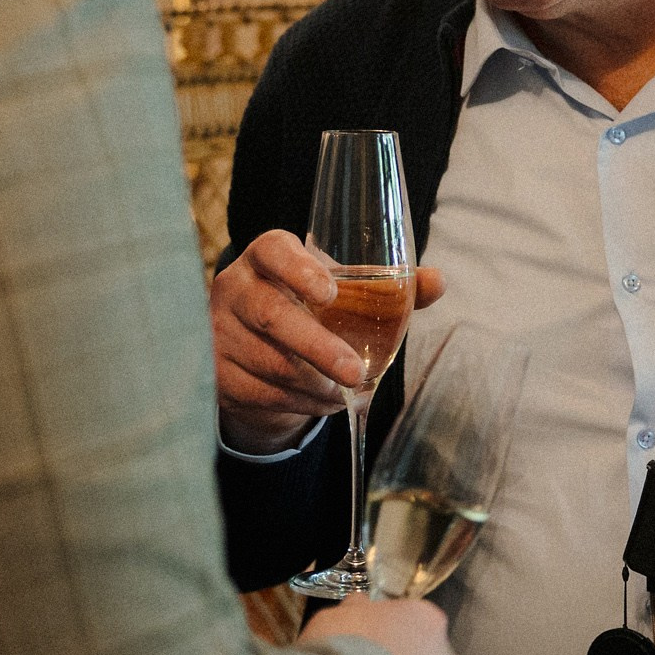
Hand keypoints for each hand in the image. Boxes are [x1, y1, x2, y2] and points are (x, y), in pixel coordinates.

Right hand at [211, 229, 443, 454]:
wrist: (253, 345)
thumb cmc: (306, 306)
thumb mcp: (341, 291)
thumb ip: (388, 286)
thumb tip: (437, 281)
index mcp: (267, 256)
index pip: (274, 251)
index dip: (299, 270)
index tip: (329, 293)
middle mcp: (236, 288)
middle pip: (270, 313)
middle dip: (316, 346)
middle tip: (353, 371)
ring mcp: (220, 332)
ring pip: (269, 362)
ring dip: (314, 383)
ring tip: (347, 390)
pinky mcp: (217, 373)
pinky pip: (262, 393)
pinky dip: (300, 403)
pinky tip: (324, 401)